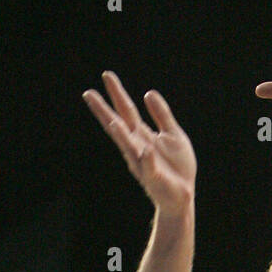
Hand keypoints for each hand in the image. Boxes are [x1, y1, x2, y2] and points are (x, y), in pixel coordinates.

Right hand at [83, 73, 195, 217]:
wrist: (182, 196)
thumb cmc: (176, 167)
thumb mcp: (173, 134)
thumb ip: (162, 115)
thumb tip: (148, 93)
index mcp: (141, 135)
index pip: (126, 111)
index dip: (117, 93)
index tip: (106, 76)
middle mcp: (137, 147)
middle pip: (118, 126)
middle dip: (104, 111)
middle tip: (88, 94)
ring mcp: (143, 163)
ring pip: (128, 147)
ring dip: (120, 134)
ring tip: (111, 120)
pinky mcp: (154, 178)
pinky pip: (149, 167)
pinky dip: (147, 159)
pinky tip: (145, 150)